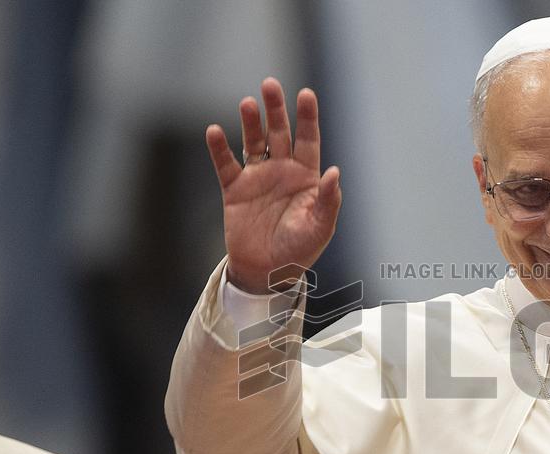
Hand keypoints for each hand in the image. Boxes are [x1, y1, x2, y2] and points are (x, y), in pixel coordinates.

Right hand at [205, 78, 341, 293]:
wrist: (267, 272)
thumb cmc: (299, 250)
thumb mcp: (320, 228)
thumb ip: (328, 200)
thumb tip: (335, 172)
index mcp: (306, 176)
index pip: (308, 139)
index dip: (307, 117)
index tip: (306, 94)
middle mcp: (282, 170)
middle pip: (279, 132)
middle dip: (276, 109)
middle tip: (270, 85)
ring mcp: (257, 177)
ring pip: (253, 142)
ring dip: (250, 123)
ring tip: (247, 104)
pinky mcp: (234, 189)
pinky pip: (226, 165)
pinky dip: (219, 148)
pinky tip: (214, 131)